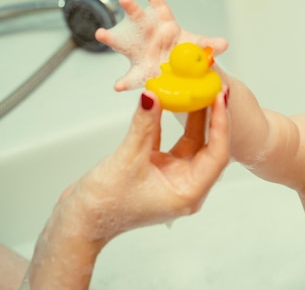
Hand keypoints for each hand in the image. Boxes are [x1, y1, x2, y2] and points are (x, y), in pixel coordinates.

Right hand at [60, 90, 229, 241]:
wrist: (80, 221)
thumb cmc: (104, 204)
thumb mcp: (127, 159)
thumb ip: (144, 125)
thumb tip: (153, 95)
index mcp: (189, 192)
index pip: (217, 154)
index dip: (221, 124)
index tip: (220, 97)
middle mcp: (186, 185)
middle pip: (209, 146)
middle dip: (213, 117)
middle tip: (214, 87)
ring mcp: (173, 177)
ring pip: (191, 142)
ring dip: (194, 117)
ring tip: (198, 89)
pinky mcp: (159, 169)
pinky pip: (173, 141)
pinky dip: (171, 123)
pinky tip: (172, 101)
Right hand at [95, 0, 227, 90]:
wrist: (185, 75)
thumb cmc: (188, 54)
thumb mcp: (200, 49)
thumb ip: (209, 46)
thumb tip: (223, 44)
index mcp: (166, 25)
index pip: (160, 6)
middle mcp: (150, 35)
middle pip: (139, 18)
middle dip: (131, 8)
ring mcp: (142, 51)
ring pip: (125, 43)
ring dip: (112, 38)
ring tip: (102, 34)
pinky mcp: (140, 71)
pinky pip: (132, 77)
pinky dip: (125, 82)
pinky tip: (118, 86)